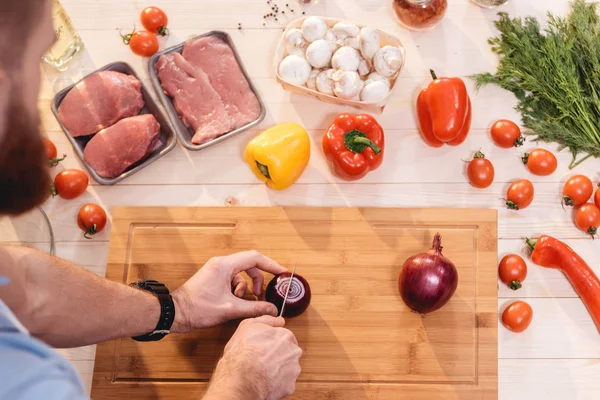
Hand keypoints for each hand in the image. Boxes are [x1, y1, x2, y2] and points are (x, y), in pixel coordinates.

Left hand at [171, 250, 286, 332]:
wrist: (175, 313)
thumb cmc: (198, 309)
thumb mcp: (230, 310)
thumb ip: (254, 308)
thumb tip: (272, 309)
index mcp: (225, 265)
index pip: (255, 258)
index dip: (271, 265)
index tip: (282, 273)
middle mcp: (221, 264)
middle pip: (249, 265)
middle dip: (258, 280)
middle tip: (261, 295)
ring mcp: (216, 270)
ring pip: (241, 274)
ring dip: (245, 288)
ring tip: (241, 302)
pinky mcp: (213, 278)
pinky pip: (232, 280)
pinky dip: (236, 291)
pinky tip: (232, 303)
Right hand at [204, 316, 301, 399]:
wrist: (241, 379)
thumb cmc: (242, 352)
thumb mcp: (249, 325)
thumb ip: (267, 319)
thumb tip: (279, 320)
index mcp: (286, 336)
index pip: (283, 337)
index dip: (271, 342)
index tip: (263, 347)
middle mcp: (293, 352)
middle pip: (287, 352)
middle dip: (277, 356)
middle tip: (261, 359)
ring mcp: (293, 370)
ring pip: (287, 368)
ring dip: (277, 370)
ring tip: (261, 371)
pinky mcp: (289, 386)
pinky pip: (284, 383)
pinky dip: (276, 383)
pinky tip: (264, 381)